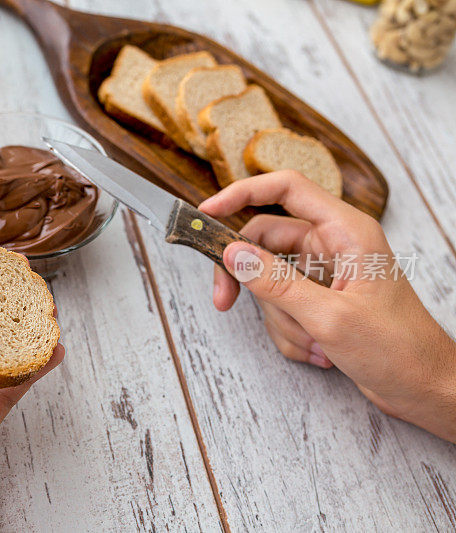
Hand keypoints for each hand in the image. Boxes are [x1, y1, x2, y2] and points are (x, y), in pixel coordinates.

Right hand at [199, 171, 455, 442]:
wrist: (423, 388)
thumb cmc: (398, 348)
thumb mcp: (329, 316)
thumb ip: (276, 283)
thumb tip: (233, 254)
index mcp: (346, 231)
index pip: (286, 190)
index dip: (241, 193)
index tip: (206, 213)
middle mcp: (333, 246)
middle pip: (265, 242)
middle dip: (248, 279)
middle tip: (224, 301)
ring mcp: (324, 274)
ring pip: (269, 282)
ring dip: (280, 318)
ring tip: (314, 342)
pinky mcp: (318, 300)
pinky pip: (280, 308)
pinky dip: (289, 333)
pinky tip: (319, 352)